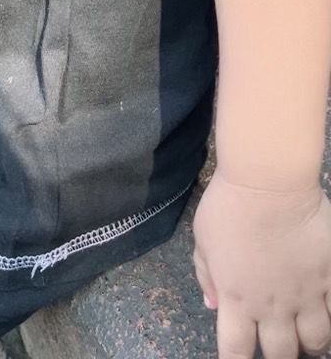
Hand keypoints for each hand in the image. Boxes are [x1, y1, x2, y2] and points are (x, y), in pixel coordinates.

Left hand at [192, 168, 330, 357]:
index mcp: (236, 300)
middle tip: (281, 344)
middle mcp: (273, 307)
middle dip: (280, 354)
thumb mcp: (202, 239)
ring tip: (309, 333)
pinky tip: (328, 307)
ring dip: (312, 342)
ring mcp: (307, 294)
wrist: (268, 181)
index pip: (236, 351)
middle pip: (281, 353)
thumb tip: (213, 305)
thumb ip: (207, 275)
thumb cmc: (228, 205)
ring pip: (318, 341)